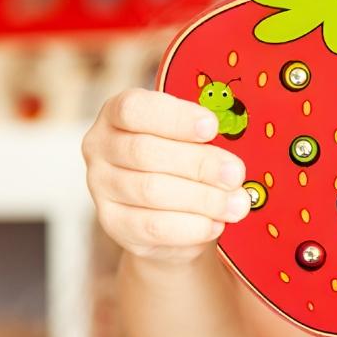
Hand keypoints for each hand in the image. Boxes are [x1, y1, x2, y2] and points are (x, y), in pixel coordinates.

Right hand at [82, 88, 250, 262]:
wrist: (166, 218)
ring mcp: (101, 188)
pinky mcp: (113, 224)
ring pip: (151, 191)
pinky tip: (215, 224)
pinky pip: (153, 227)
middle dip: (199, 163)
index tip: (212, 127)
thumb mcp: (188, 142)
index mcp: (116, 114)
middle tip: (235, 174)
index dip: (175, 118)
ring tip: (235, 204)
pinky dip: (191, 227)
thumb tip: (231, 164)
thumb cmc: (179, 167)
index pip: (134, 109)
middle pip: (145, 152)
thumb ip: (203, 142)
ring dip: (202, 198)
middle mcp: (100, 148)